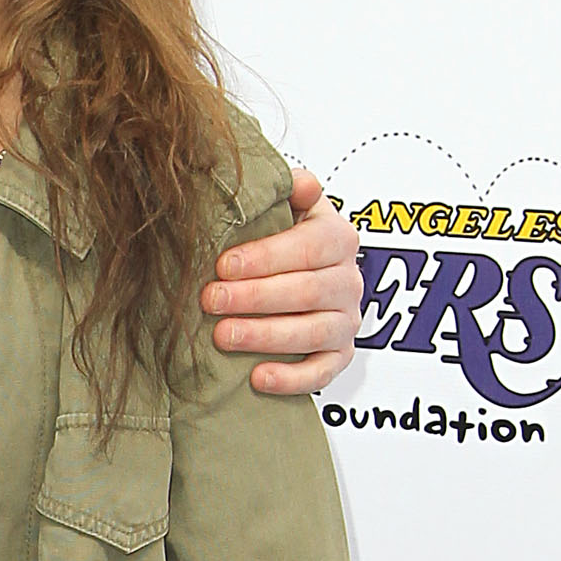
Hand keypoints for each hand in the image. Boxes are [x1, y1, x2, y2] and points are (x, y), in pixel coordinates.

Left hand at [208, 166, 361, 396]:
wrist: (298, 273)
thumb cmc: (283, 239)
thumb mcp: (286, 204)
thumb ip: (286, 188)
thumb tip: (297, 181)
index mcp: (338, 238)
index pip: (310, 246)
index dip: (267, 256)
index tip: (224, 264)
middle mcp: (348, 280)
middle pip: (308, 290)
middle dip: (255, 297)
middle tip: (211, 299)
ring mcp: (346, 320)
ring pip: (313, 332)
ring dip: (265, 335)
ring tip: (223, 336)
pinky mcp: (339, 356)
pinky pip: (322, 373)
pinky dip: (291, 379)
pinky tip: (257, 377)